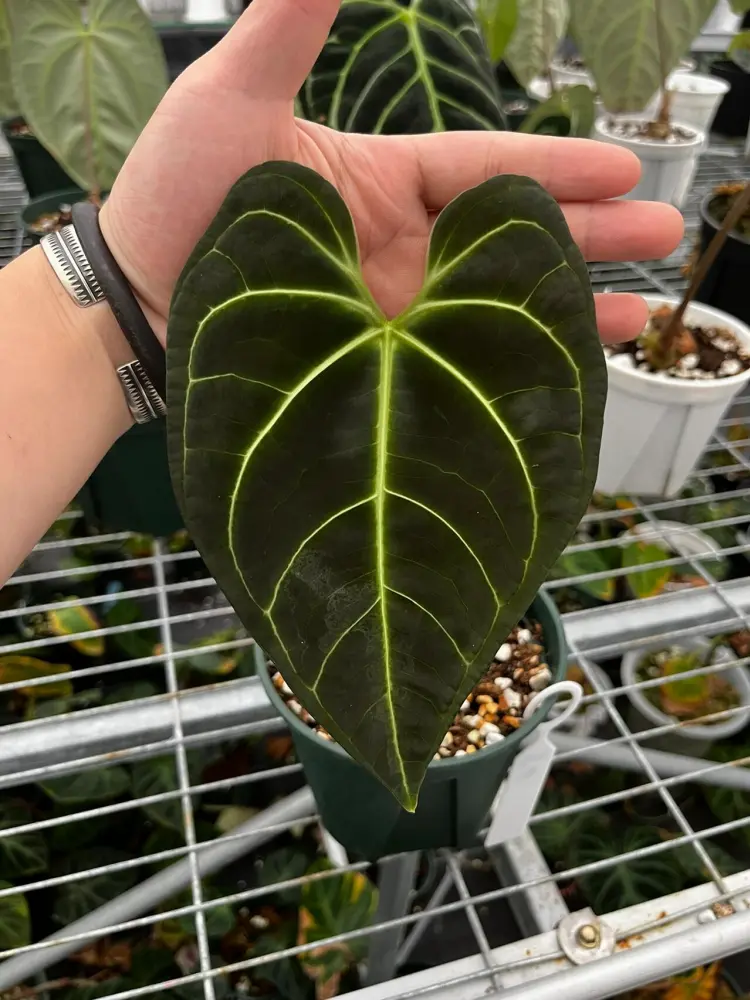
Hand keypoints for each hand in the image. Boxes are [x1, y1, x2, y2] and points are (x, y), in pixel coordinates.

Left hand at [100, 0, 682, 345]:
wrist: (133, 299)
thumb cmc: (176, 192)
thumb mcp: (233, 93)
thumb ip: (291, 22)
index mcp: (382, 177)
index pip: (488, 167)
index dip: (558, 165)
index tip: (626, 165)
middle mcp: (399, 244)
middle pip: (511, 237)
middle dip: (590, 235)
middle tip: (664, 235)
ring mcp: (392, 310)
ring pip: (494, 304)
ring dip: (566, 306)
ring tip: (640, 309)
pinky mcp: (378, 366)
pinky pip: (455, 361)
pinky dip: (507, 363)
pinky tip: (559, 367)